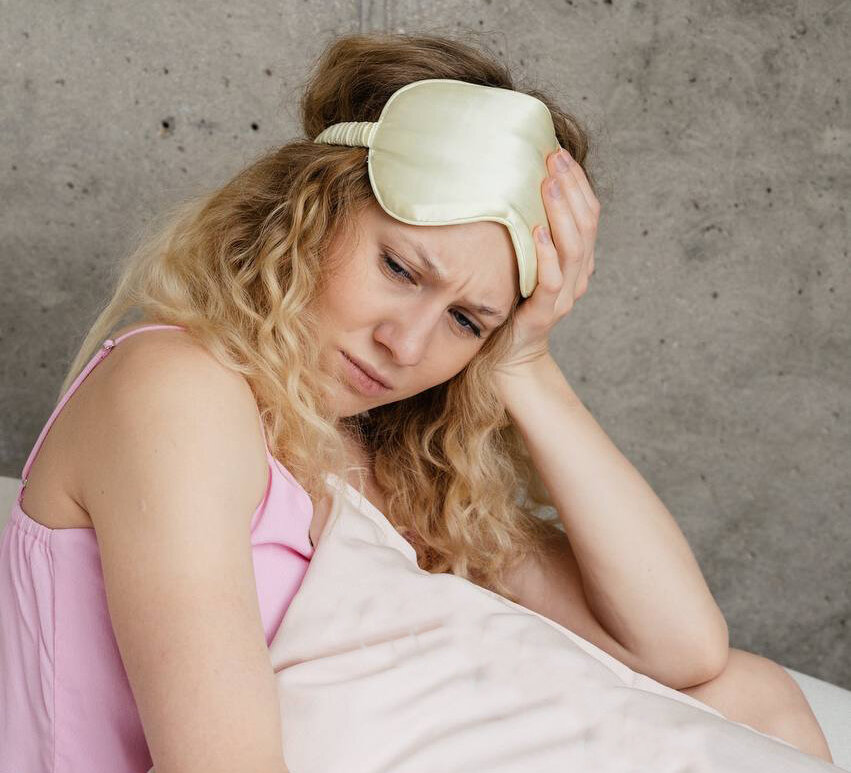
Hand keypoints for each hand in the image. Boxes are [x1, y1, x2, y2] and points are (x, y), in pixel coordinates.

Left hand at [493, 146, 599, 379]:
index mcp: (577, 260)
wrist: (505, 356)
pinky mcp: (543, 314)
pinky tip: (536, 232)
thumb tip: (511, 184)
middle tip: (553, 158)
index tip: (558, 153)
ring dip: (561, 213)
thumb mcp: (523, 259)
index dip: (577, 182)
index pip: (588, 213)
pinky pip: (551, 282)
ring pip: (573, 249)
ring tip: (546, 184)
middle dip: (571, 187)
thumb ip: (528, 230)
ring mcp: (563, 296)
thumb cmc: (511, 301)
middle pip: (586, 225)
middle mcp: (577, 276)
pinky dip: (546, 255)